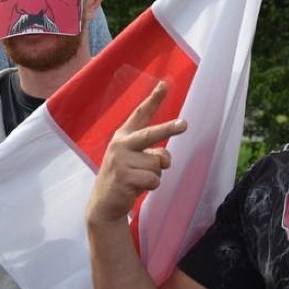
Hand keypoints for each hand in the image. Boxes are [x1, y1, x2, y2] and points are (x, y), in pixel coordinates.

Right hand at [87, 82, 186, 225]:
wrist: (103, 204)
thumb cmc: (123, 178)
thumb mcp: (133, 160)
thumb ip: (151, 154)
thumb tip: (165, 159)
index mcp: (122, 137)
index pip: (140, 114)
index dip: (153, 99)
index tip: (164, 84)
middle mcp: (120, 144)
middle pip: (150, 134)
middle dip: (168, 129)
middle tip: (185, 125)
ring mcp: (121, 160)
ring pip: (157, 163)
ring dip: (155, 174)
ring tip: (139, 179)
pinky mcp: (124, 177)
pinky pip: (154, 179)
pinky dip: (152, 186)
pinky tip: (136, 188)